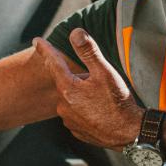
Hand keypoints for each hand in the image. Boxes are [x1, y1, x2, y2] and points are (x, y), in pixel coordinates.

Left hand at [33, 28, 141, 147]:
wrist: (129, 133)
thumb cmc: (118, 102)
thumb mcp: (105, 72)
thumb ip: (88, 51)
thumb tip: (75, 32)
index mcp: (68, 88)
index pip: (53, 63)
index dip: (45, 49)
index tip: (36, 40)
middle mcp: (63, 106)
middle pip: (66, 82)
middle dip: (79, 79)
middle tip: (100, 83)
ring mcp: (69, 120)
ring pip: (72, 99)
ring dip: (83, 95)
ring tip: (103, 99)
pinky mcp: (77, 131)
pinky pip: (77, 114)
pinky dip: (85, 109)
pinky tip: (100, 111)